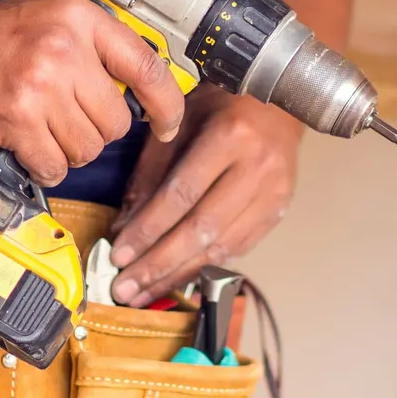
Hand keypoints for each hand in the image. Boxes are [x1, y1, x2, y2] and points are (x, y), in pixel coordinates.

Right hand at [0, 0, 183, 185]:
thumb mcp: (50, 21)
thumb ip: (95, 49)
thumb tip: (139, 92)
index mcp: (80, 19)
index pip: (146, 67)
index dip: (166, 105)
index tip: (168, 126)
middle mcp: (64, 49)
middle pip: (115, 122)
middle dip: (94, 131)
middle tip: (63, 118)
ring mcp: (40, 85)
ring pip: (87, 149)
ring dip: (67, 150)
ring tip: (40, 129)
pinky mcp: (16, 120)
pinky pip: (55, 166)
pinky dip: (44, 166)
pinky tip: (27, 148)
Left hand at [108, 86, 301, 305]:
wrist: (277, 103)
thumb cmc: (220, 107)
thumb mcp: (177, 124)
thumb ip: (150, 174)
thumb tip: (122, 226)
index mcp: (229, 137)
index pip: (181, 195)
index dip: (147, 230)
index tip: (118, 256)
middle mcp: (256, 169)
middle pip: (201, 229)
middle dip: (158, 264)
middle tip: (124, 288)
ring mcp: (273, 194)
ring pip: (220, 247)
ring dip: (177, 275)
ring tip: (142, 294)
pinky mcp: (277, 212)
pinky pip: (236, 249)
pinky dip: (202, 268)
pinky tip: (174, 281)